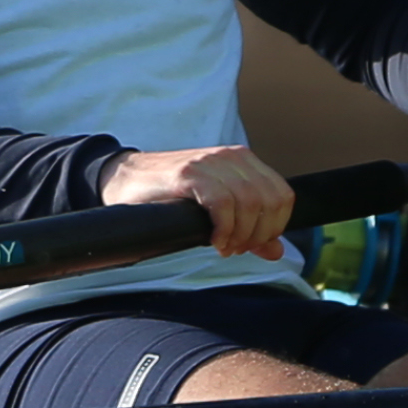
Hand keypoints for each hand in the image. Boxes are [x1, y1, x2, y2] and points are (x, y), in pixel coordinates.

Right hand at [98, 146, 292, 260]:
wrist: (124, 179)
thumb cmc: (171, 197)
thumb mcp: (216, 210)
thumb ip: (248, 228)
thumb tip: (276, 251)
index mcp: (243, 161)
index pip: (283, 196)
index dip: (275, 227)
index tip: (253, 244)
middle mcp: (231, 156)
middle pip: (270, 201)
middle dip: (258, 234)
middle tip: (236, 249)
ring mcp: (210, 162)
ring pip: (250, 202)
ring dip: (240, 235)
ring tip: (224, 247)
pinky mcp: (188, 173)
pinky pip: (222, 202)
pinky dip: (224, 228)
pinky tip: (213, 241)